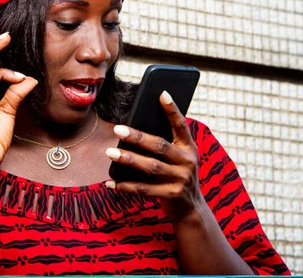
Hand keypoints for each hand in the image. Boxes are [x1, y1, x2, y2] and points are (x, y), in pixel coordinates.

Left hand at [105, 91, 205, 222]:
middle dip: (138, 137)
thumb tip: (134, 130)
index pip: (181, 125)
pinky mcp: (172, 195)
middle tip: (118, 129)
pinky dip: (125, 186)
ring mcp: (180, 179)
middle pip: (159, 146)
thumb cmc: (177, 175)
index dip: (172, 109)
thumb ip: (165, 144)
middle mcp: (187, 161)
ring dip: (129, 159)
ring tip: (111, 152)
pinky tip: (111, 182)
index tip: (162, 93)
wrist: (191, 209)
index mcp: (189, 147)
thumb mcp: (179, 157)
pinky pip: (144, 189)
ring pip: (150, 167)